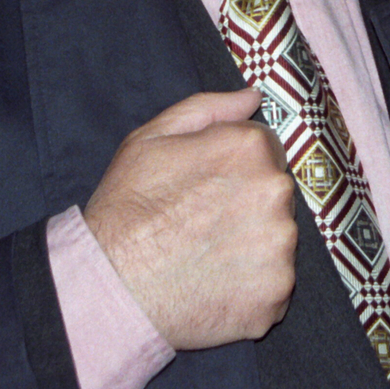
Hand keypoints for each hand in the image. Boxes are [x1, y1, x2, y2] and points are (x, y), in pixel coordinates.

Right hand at [84, 87, 298, 349]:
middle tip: (203, 226)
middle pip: (276, 193)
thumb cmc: (126, 209)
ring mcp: (280, 245)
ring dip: (253, 246)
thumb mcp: (151, 139)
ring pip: (278, 239)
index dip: (235, 168)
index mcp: (250, 148)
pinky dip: (253, 287)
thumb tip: (253, 96)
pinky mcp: (277, 292)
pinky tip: (216, 287)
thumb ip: (209, 109)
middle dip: (248, 204)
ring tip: (207, 258)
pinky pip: (275, 283)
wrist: (109, 287)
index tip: (207, 189)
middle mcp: (276, 191)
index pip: (266, 149)